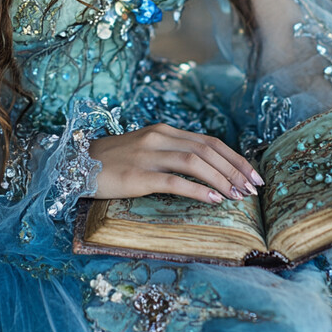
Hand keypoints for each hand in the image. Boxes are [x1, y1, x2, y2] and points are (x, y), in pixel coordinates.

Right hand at [89, 123, 263, 203]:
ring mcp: (149, 155)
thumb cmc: (113, 161)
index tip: (253, 174)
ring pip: (196, 162)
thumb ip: (171, 152)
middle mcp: (160, 138)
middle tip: (254, 188)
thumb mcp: (145, 149)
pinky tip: (214, 200)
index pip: (209, 141)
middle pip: (208, 149)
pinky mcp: (139, 175)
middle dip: (236, 169)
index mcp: (164, 131)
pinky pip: (174, 181)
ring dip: (223, 179)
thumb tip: (205, 168)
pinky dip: (198, 190)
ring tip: (239, 195)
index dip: (235, 157)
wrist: (76, 163)